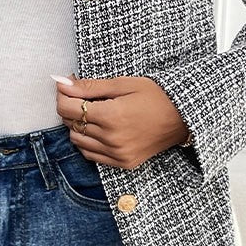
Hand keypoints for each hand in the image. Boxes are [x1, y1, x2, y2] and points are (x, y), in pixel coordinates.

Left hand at [54, 74, 189, 168]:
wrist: (183, 118)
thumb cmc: (156, 96)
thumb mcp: (123, 84)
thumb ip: (90, 86)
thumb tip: (62, 83)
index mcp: (111, 116)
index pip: (67, 108)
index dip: (62, 95)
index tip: (67, 86)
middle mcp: (111, 139)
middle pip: (71, 123)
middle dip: (71, 108)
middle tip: (83, 96)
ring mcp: (117, 154)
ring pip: (77, 140)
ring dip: (78, 125)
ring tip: (93, 113)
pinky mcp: (123, 163)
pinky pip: (90, 154)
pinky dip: (88, 141)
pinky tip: (99, 129)